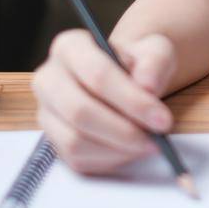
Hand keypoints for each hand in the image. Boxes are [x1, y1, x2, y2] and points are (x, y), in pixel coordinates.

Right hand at [32, 30, 177, 174]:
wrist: (127, 82)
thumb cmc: (137, 65)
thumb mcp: (155, 52)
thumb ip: (155, 62)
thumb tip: (147, 85)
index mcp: (69, 47)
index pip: (96, 74)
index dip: (131, 100)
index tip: (162, 120)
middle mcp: (48, 79)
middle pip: (79, 111)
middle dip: (123, 130)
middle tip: (155, 139)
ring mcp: (47, 113)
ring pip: (75, 141)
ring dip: (116, 149)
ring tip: (146, 145)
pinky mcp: (54, 141)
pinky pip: (77, 159)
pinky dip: (109, 160)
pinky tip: (131, 150)